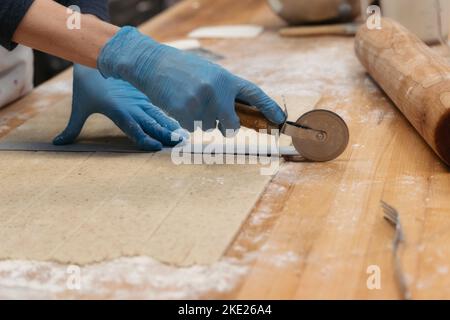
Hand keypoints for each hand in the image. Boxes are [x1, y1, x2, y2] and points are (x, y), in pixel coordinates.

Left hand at [53, 64, 186, 150]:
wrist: (94, 57)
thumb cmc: (86, 85)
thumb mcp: (79, 107)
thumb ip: (72, 128)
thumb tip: (58, 143)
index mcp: (118, 111)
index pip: (134, 129)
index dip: (145, 139)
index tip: (156, 147)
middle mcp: (132, 107)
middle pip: (152, 124)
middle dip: (166, 134)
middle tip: (180, 145)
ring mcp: (140, 100)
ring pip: (158, 116)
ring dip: (171, 126)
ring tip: (184, 136)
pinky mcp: (144, 95)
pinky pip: (158, 108)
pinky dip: (169, 116)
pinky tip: (179, 123)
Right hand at [97, 27, 285, 134]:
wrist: (153, 64)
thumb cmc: (183, 69)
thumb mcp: (210, 73)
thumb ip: (226, 90)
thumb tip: (238, 113)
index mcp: (227, 79)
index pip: (255, 95)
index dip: (270, 108)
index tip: (280, 120)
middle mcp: (218, 91)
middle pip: (232, 126)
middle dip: (227, 127)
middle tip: (217, 119)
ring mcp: (201, 103)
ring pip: (210, 128)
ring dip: (202, 121)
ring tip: (190, 101)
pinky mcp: (185, 113)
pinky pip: (193, 129)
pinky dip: (187, 121)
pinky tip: (179, 104)